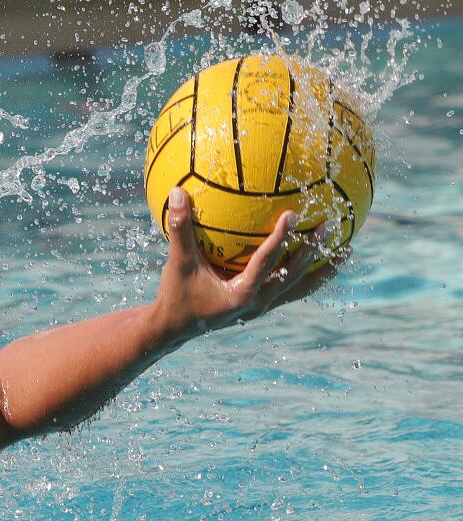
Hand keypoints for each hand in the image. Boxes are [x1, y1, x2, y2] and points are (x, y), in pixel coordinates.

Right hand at [149, 187, 338, 344]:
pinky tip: (320, 262)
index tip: (293, 215)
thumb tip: (175, 192)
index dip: (280, 239)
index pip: (265, 263)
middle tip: (329, 226)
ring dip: (322, 269)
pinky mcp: (262, 306)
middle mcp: (256, 303)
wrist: (175, 328)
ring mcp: (262, 307)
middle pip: (293, 275)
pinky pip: (293, 290)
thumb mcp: (177, 262)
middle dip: (313, 251)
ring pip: (300, 288)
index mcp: (239, 293)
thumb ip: (179, 228)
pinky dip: (309, 276)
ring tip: (345, 251)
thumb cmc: (176, 295)